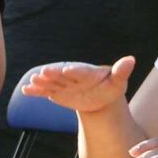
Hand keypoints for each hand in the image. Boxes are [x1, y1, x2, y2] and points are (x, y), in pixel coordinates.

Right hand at [17, 56, 135, 114]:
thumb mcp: (117, 83)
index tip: (67, 70)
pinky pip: (45, 91)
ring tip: (33, 80)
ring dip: (42, 81)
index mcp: (87, 72)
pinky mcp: (55, 91)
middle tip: (44, 72)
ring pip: (51, 82)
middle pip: (62, 75)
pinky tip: (26, 91)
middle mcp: (72, 75)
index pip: (81, 71)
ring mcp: (62, 83)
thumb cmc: (109, 88)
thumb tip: (131, 59)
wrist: (97, 98)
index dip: (74, 71)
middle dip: (53, 74)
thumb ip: (121, 72)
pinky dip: (36, 91)